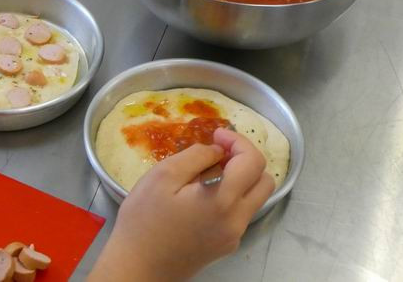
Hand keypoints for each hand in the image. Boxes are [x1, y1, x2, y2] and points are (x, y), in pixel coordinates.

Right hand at [89, 128, 273, 281]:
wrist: (137, 267)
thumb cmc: (143, 220)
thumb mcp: (162, 175)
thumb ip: (196, 156)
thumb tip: (217, 151)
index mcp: (223, 200)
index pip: (253, 161)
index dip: (238, 141)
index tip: (216, 135)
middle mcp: (237, 220)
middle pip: (265, 180)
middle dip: (246, 159)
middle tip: (218, 152)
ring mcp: (233, 236)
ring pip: (255, 198)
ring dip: (241, 178)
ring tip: (208, 171)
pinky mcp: (225, 245)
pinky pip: (240, 213)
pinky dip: (232, 195)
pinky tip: (202, 194)